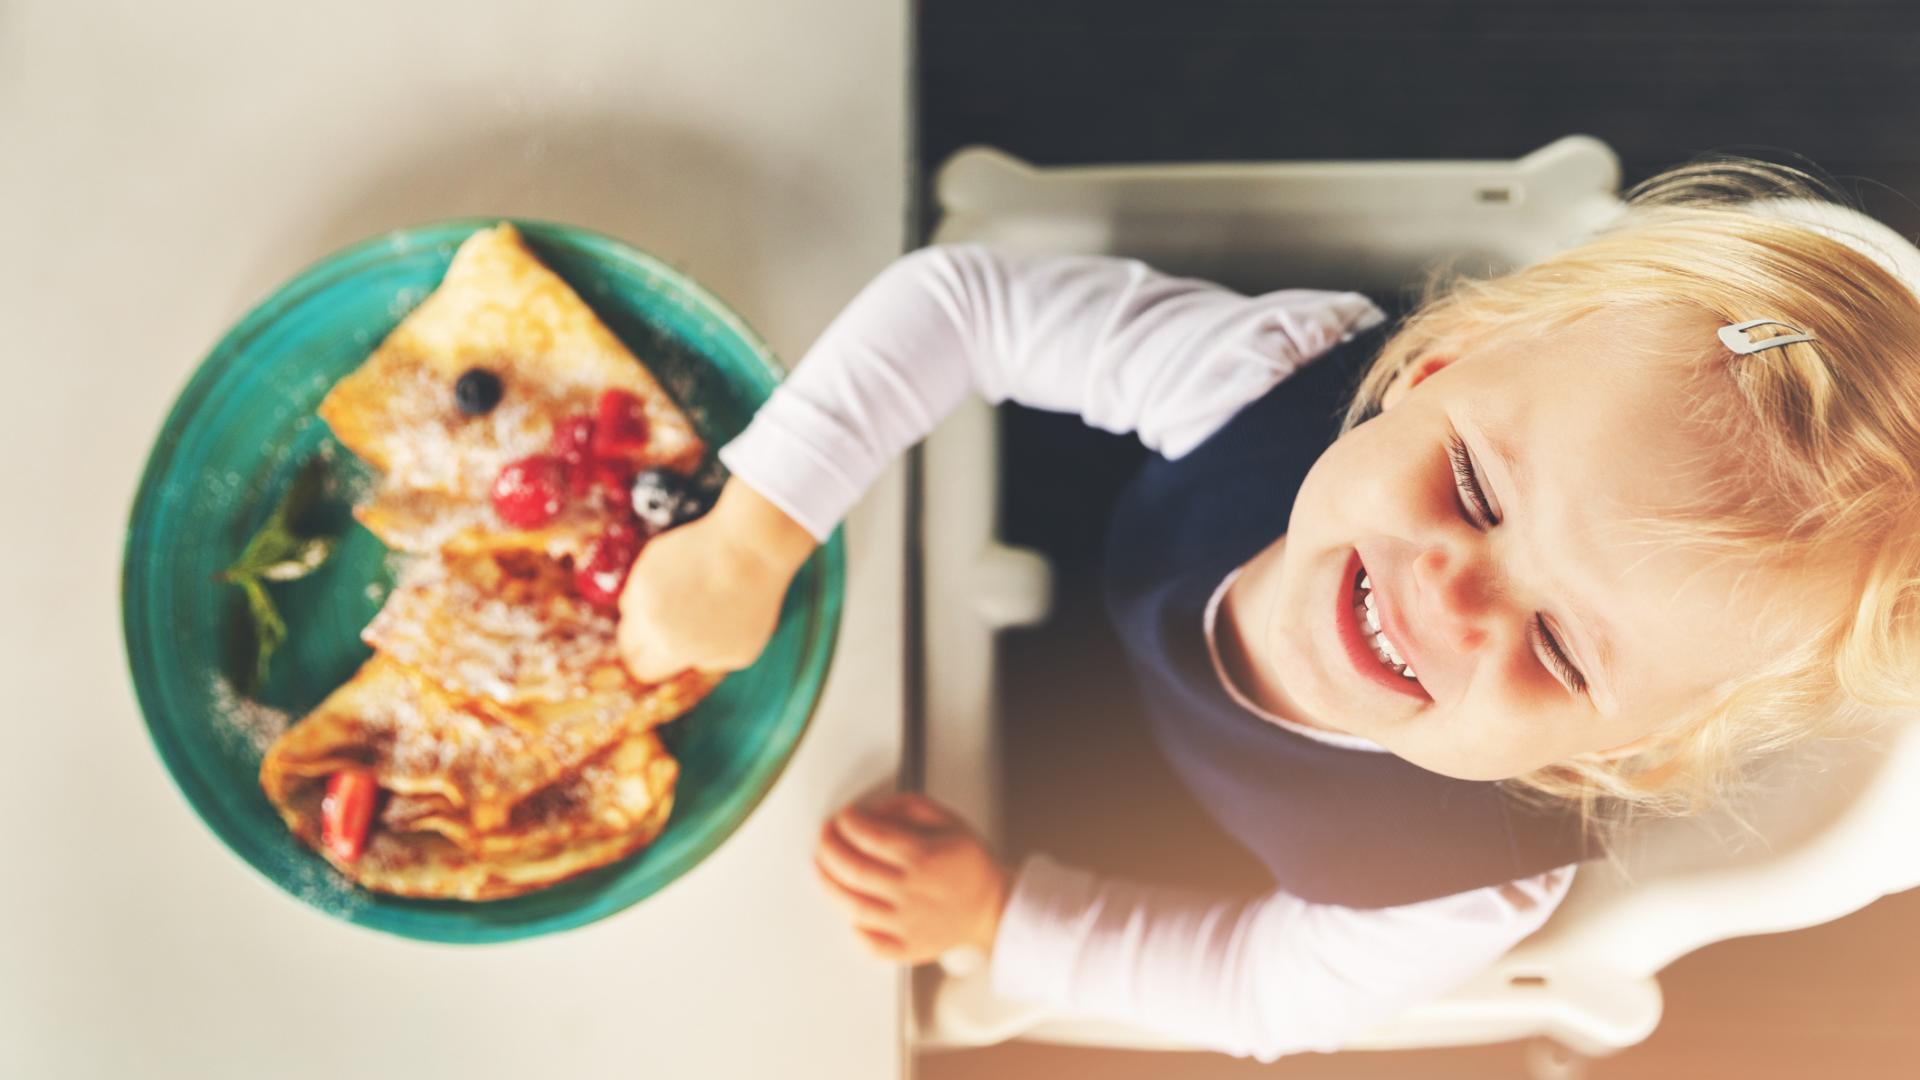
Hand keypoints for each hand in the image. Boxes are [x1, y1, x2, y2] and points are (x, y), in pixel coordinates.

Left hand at [616, 479, 816, 682]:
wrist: (754, 546)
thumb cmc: (701, 547)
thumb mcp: (650, 565)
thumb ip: (635, 600)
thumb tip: (633, 623)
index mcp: (647, 619)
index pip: (629, 647)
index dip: (633, 637)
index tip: (640, 633)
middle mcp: (674, 645)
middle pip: (648, 670)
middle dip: (648, 655)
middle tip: (659, 636)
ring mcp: (709, 655)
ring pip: (688, 660)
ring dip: (689, 642)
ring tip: (709, 605)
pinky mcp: (739, 655)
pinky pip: (720, 654)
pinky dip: (722, 637)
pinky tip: (733, 609)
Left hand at [813, 793, 1009, 965]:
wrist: (992, 907)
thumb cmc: (967, 863)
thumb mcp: (947, 819)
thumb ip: (908, 807)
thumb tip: (870, 812)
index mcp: (924, 856)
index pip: (870, 836)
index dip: (847, 822)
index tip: (843, 816)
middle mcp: (913, 891)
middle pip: (853, 869)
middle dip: (828, 847)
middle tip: (824, 836)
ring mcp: (908, 923)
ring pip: (852, 906)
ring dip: (828, 882)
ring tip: (822, 866)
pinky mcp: (907, 948)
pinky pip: (868, 942)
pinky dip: (852, 926)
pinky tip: (851, 908)